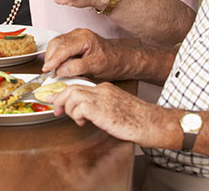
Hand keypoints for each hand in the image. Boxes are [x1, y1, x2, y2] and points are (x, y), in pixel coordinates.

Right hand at [41, 28, 124, 78]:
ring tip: (50, 69)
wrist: (121, 60)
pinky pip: (60, 44)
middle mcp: (79, 34)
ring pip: (57, 43)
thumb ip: (77, 68)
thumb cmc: (112, 62)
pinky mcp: (74, 40)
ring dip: (51, 56)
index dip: (53, 60)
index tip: (47, 70)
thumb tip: (61, 70)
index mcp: (84, 38)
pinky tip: (56, 64)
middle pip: (57, 43)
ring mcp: (76, 35)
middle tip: (47, 71)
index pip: (63, 48)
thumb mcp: (96, 67)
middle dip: (50, 57)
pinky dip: (56, 54)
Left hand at [51, 82, 173, 147]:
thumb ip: (101, 109)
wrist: (152, 123)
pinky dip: (77, 115)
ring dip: (69, 109)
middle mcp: (102, 90)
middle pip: (72, 88)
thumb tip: (86, 114)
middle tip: (57, 111)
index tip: (55, 99)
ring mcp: (101, 98)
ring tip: (77, 120)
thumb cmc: (139, 121)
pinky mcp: (100, 109)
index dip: (64, 93)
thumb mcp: (116, 110)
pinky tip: (84, 122)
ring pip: (72, 95)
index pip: (79, 86)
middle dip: (60, 99)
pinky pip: (78, 107)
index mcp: (106, 89)